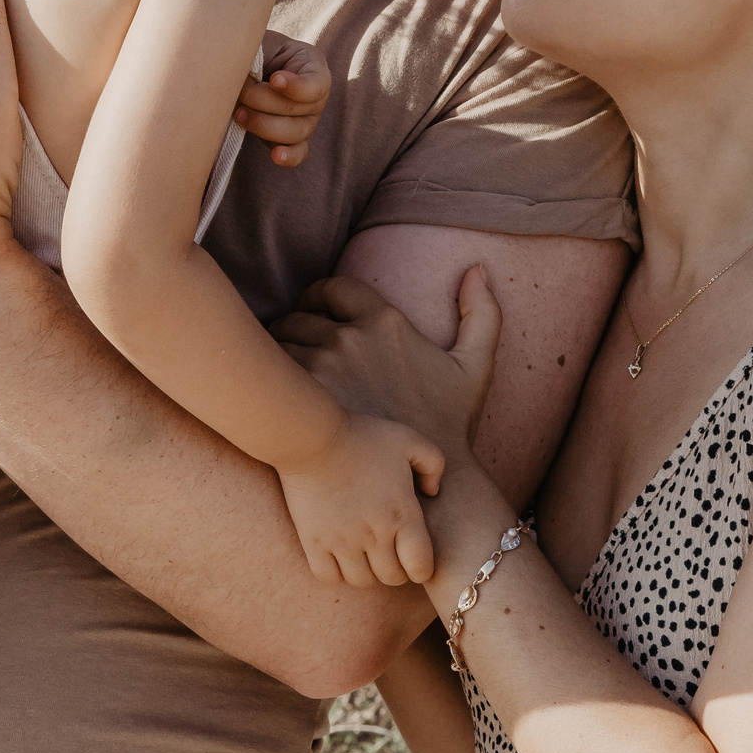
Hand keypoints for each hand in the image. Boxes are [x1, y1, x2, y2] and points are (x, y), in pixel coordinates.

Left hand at [233, 33, 331, 168]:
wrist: (243, 68)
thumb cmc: (252, 50)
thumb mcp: (256, 42)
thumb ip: (255, 52)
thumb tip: (241, 73)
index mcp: (312, 66)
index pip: (316, 83)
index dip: (297, 86)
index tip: (274, 79)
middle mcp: (316, 96)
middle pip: (298, 110)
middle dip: (264, 102)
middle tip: (240, 93)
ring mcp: (307, 121)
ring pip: (294, 132)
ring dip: (263, 125)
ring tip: (238, 114)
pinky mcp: (294, 140)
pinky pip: (297, 153)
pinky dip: (288, 156)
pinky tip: (276, 156)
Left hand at [274, 266, 501, 460]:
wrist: (424, 484)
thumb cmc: (448, 427)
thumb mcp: (475, 366)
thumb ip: (482, 313)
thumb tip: (477, 268)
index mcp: (384, 320)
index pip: (331, 287)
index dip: (316, 296)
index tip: (313, 310)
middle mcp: (350, 336)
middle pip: (299, 314)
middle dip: (294, 324)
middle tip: (294, 344)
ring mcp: (323, 366)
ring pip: (279, 340)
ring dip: (277, 349)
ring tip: (282, 369)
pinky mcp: (304, 398)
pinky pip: (271, 371)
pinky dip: (270, 375)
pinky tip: (279, 393)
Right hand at [278, 413, 447, 588]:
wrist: (313, 438)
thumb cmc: (363, 436)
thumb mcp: (409, 440)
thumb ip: (433, 464)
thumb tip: (433, 492)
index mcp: (402, 515)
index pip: (421, 568)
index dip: (421, 567)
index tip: (413, 556)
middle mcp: (375, 535)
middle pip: (392, 578)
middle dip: (395, 569)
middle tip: (389, 552)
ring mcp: (342, 542)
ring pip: (361, 581)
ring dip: (366, 571)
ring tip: (364, 553)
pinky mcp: (314, 542)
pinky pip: (328, 577)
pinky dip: (335, 573)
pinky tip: (338, 555)